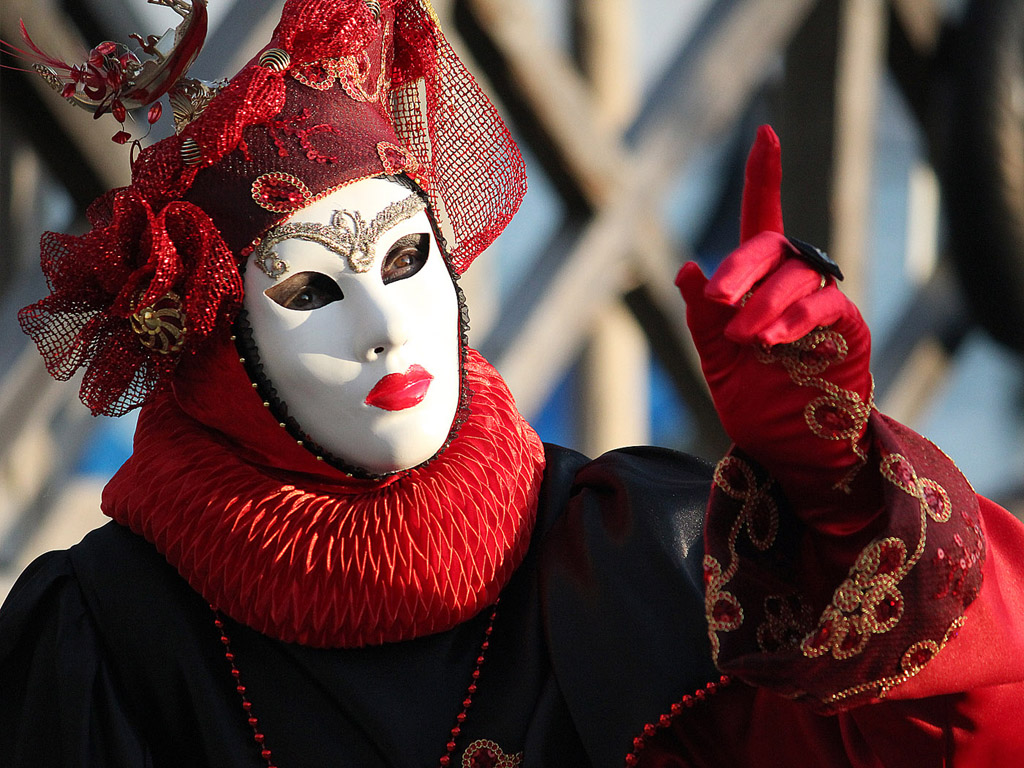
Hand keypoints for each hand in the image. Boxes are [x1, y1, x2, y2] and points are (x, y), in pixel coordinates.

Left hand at [676, 126, 873, 514]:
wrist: (790, 451)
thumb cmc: (754, 403)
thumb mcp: (717, 361)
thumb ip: (703, 318)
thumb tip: (687, 268)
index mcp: (757, 286)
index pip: (764, 221)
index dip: (765, 177)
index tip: (766, 133)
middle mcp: (792, 284)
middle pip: (772, 246)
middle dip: (742, 268)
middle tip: (718, 301)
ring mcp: (822, 304)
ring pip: (796, 276)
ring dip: (764, 302)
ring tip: (743, 338)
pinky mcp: (847, 327)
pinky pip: (825, 305)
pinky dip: (795, 317)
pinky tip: (773, 340)